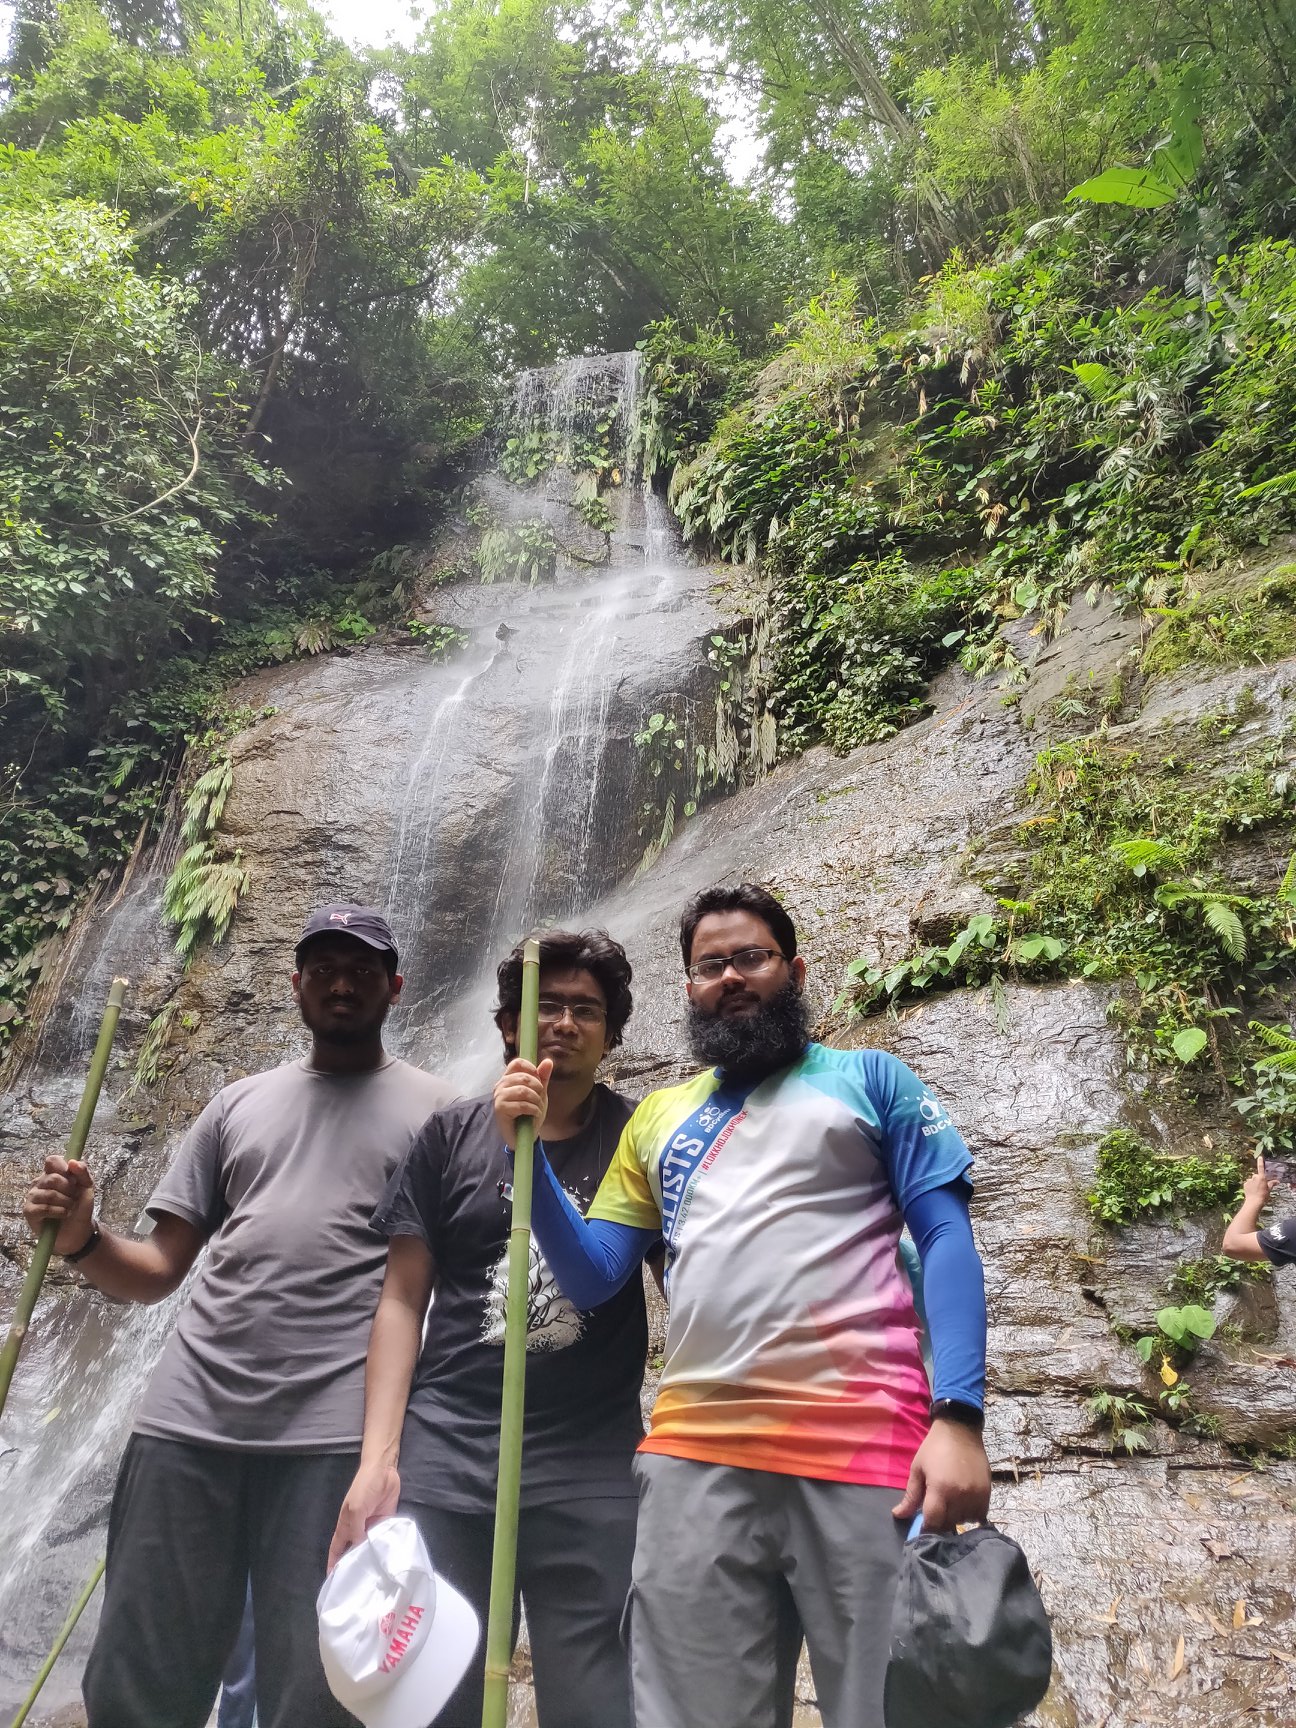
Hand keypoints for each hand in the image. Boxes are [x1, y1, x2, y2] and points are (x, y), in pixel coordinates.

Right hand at [23, 1157, 95, 1253]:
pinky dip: (58, 1212)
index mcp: (52, 1173)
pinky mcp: (29, 1211)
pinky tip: (63, 1215)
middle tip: (73, 1198)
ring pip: (50, 1194)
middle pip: (53, 1178)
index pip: (52, 1160)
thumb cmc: (80, 1207)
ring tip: (69, 1208)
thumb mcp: (87, 1188)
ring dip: (65, 1203)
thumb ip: (83, 1172)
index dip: (63, 1168)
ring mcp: (32, 1197)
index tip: (73, 1179)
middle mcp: (39, 1182)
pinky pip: (44, 1208)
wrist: (78, 1231)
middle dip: (69, 1190)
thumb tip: (72, 1162)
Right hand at [327, 1459, 400, 1571]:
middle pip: (354, 1551)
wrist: (384, 1471)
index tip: (333, 1581)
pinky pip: (384, 1538)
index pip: (336, 1549)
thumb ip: (356, 1530)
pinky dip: (386, 1547)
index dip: (333, 1563)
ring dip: (372, 1559)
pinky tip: (389, 1560)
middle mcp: (358, 1529)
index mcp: (345, 1525)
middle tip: (359, 1586)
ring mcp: (372, 1526)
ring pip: (370, 1547)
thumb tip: (359, 1550)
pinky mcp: (386, 1522)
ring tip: (375, 1578)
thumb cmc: (364, 1488)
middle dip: (355, 1566)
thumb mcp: (356, 1509)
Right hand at [492, 1057, 551, 1150]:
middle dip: (538, 1089)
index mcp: (509, 1078)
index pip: (517, 1063)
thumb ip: (542, 1078)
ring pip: (523, 1091)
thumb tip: (548, 1061)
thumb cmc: (529, 1113)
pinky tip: (534, 1114)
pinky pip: (522, 1105)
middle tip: (540, 1099)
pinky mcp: (500, 1108)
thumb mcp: (539, 1093)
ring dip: (536, 1100)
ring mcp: (499, 1096)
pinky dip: (533, 1109)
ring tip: (537, 1108)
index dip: (531, 1068)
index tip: (539, 1080)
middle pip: (523, 1077)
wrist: (523, 1135)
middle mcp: (501, 1085)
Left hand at [892, 1419, 990, 1533]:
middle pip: (949, 1524)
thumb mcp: (917, 1469)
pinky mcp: (987, 1493)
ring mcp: (976, 1495)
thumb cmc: (934, 1448)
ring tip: (949, 1507)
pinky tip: (962, 1504)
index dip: (926, 1529)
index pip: (934, 1523)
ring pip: (965, 1522)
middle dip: (940, 1524)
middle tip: (935, 1515)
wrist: (960, 1429)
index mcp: (940, 1489)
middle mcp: (960, 1495)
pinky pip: (979, 1515)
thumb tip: (898, 1515)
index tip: (922, 1529)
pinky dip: (970, 1515)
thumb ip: (910, 1496)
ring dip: (955, 1519)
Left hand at [1243, 1153, 1274, 1209]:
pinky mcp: (1245, 1184)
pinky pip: (1248, 1183)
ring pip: (1252, 1180)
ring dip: (1254, 1183)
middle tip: (1261, 1186)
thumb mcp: (1269, 1189)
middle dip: (1258, 1179)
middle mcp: (1254, 1177)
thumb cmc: (1263, 1196)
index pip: (1261, 1167)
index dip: (1260, 1162)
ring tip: (1256, 1190)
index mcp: (1261, 1178)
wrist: (1254, 1202)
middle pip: (1257, 1176)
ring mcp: (1249, 1180)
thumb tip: (1277, 1181)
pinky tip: (1252, 1191)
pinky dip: (1250, 1185)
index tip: (1260, 1157)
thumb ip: (1272, 1183)